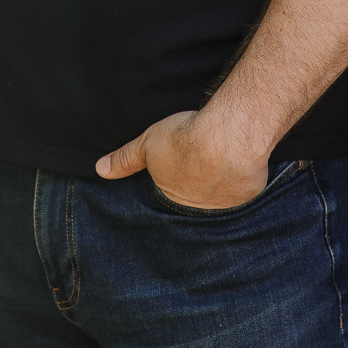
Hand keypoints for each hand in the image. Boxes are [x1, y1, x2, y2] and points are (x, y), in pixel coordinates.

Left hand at [94, 109, 269, 209]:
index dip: (176, 182)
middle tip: (202, 170)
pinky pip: (244, 192)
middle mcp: (198, 209)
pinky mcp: (248, 195)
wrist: (228, 138)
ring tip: (222, 169)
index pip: (171, 197)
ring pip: (220, 200)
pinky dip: (242, 182)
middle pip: (196, 202)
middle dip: (197, 190)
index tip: (182, 171)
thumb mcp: (148, 144)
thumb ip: (124, 160)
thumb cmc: (186, 139)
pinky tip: (242, 167)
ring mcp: (224, 205)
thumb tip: (99, 170)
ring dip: (220, 188)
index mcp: (173, 198)